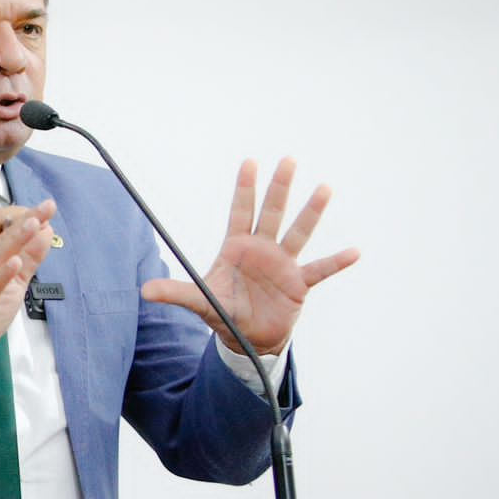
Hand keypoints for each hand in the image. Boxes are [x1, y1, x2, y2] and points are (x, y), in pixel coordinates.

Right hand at [0, 199, 56, 384]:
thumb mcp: (13, 282)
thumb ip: (29, 259)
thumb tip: (46, 234)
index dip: (20, 215)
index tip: (41, 212)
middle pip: (2, 235)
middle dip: (26, 219)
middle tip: (46, 207)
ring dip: (15, 239)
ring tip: (33, 224)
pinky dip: (2, 274)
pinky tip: (15, 263)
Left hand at [142, 158, 358, 355]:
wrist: (248, 338)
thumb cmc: (224, 313)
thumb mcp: (199, 301)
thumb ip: (176, 293)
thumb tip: (144, 291)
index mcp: (237, 248)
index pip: (240, 212)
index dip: (244, 189)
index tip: (249, 162)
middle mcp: (262, 250)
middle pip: (272, 213)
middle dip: (279, 188)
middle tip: (288, 160)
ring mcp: (283, 265)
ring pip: (298, 233)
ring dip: (310, 212)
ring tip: (324, 188)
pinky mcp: (299, 284)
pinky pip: (319, 269)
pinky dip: (336, 262)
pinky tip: (354, 251)